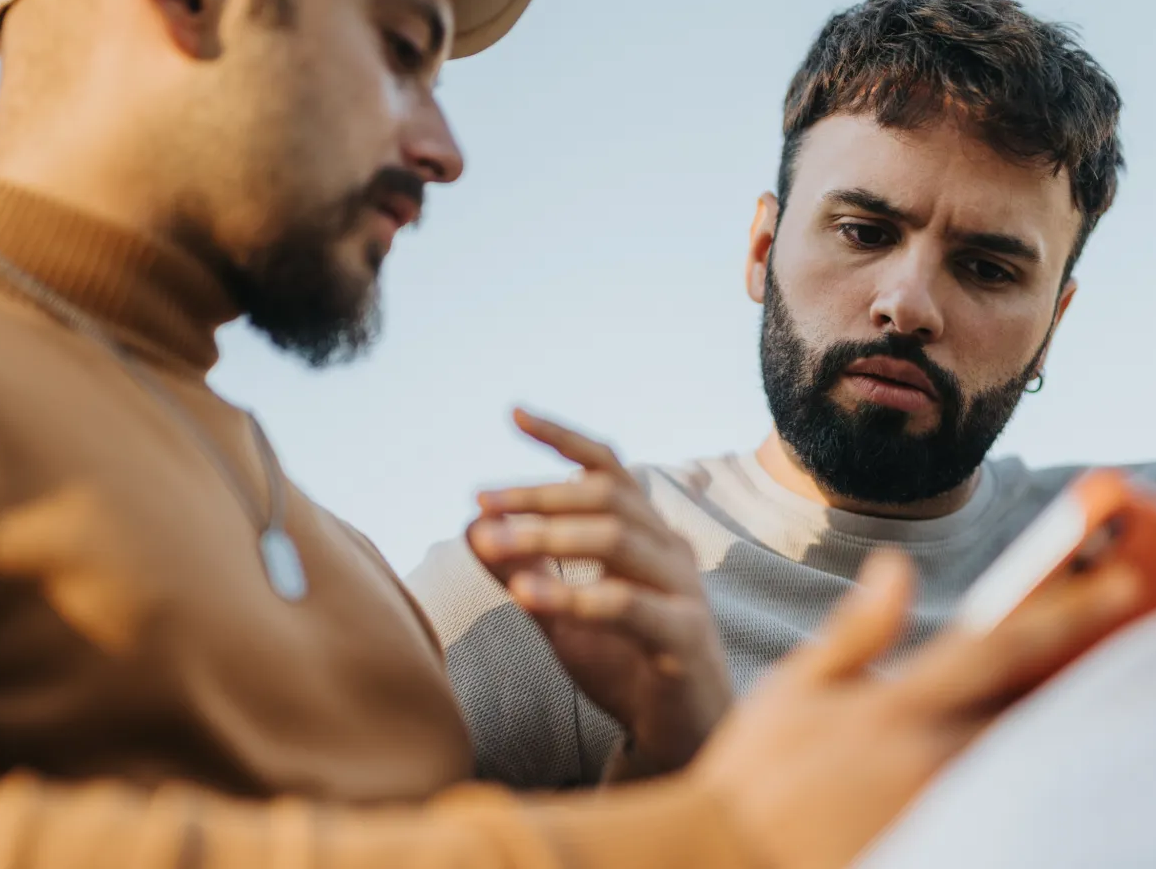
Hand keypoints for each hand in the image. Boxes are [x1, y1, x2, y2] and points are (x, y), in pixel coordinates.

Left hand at [468, 408, 733, 777]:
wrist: (682, 740)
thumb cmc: (626, 668)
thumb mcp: (562, 618)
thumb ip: (524, 571)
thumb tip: (472, 525)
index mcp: (646, 539)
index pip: (610, 471)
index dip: (565, 439)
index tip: (514, 415)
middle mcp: (670, 553)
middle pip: (609, 498)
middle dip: (540, 493)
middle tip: (483, 498)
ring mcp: (683, 593)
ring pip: (619, 540)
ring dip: (550, 535)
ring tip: (493, 540)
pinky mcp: (684, 639)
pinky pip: (629, 606)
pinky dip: (574, 596)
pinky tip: (523, 595)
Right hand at [690, 549, 1141, 868]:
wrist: (727, 863)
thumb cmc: (755, 774)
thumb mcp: (796, 688)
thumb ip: (858, 628)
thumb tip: (897, 567)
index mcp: (898, 706)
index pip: (1002, 644)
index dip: (1070, 608)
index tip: (1125, 579)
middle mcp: (932, 759)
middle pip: (1042, 709)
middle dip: (1094, 672)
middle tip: (1147, 639)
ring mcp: (943, 810)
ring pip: (1034, 759)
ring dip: (1068, 723)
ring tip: (1110, 695)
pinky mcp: (942, 843)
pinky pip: (1008, 808)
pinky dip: (1036, 779)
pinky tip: (1058, 765)